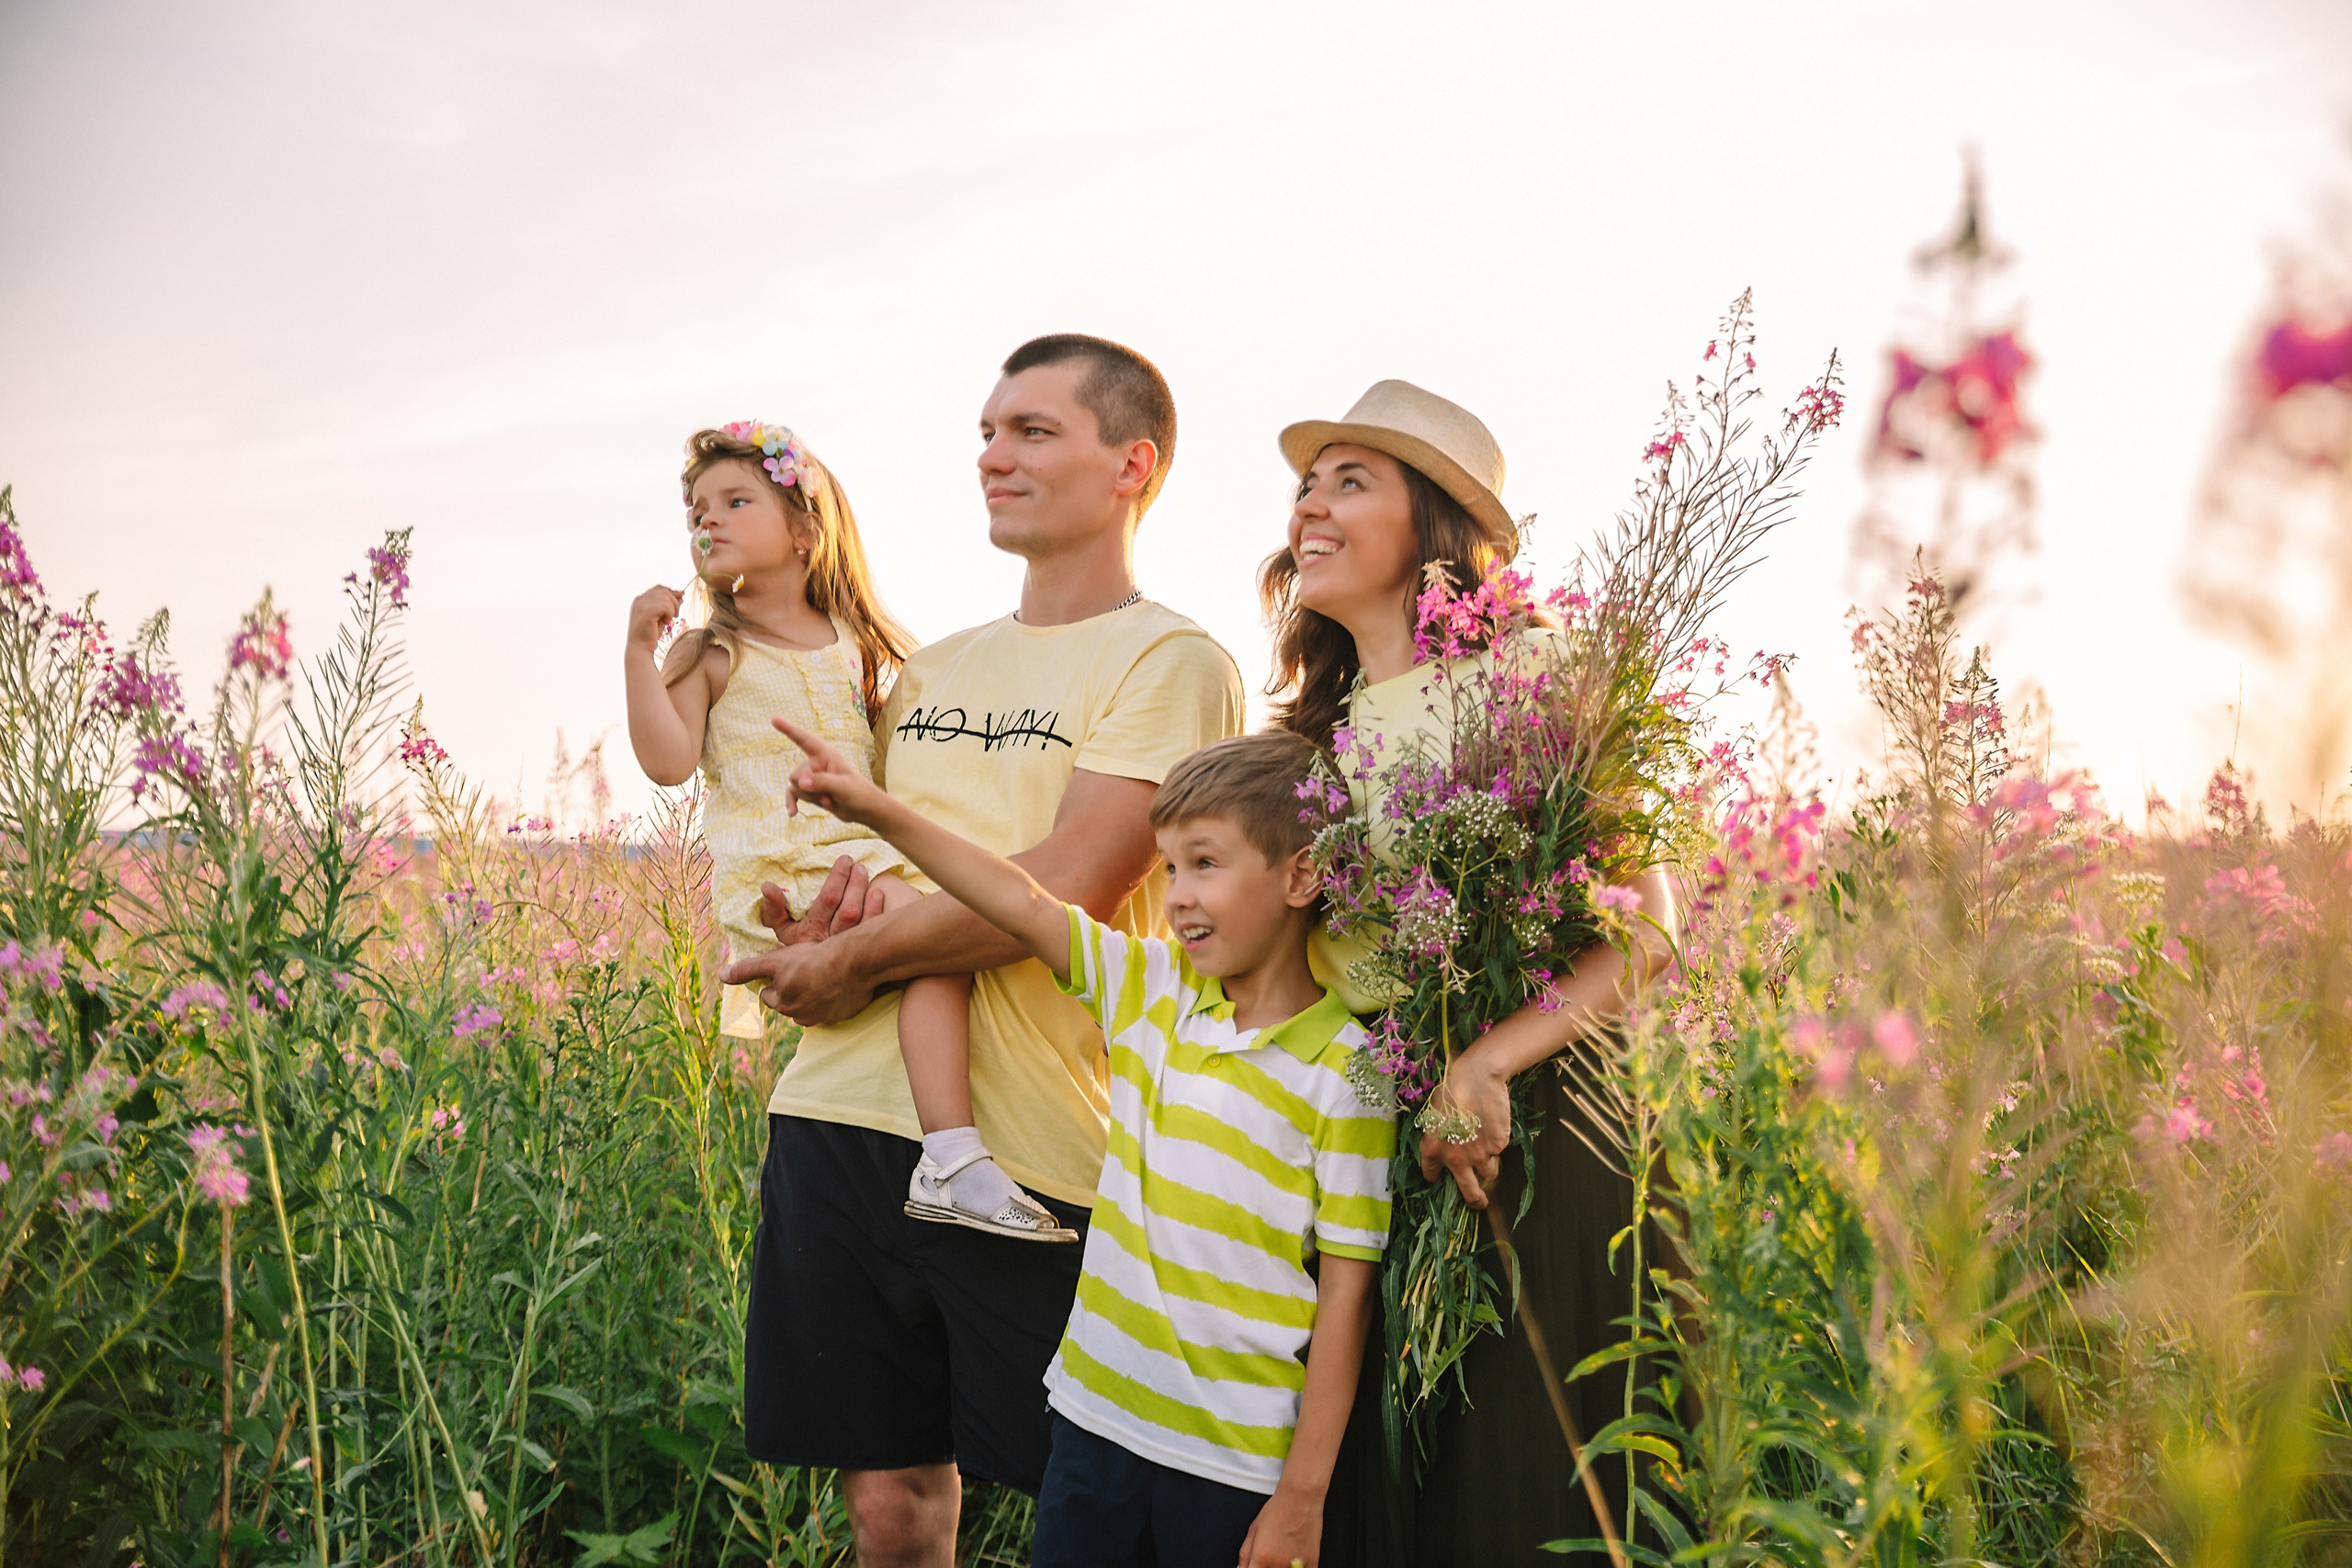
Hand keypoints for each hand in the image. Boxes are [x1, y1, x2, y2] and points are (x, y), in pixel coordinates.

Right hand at [627, 585, 682, 651]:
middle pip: (665, 591)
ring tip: (667, 620)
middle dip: (674, 602)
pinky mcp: (646, 611)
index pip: (660, 588)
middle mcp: (639, 599)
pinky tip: (665, 622)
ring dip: (672, 609)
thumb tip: (681, 593)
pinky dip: (669, 614)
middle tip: (674, 616)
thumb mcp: (661, 616)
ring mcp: (641, 604)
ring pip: (666, 597)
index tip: (676, 607)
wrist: (640, 649)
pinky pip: (665, 606)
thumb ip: (669, 604)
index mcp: (641, 599)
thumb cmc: (651, 634)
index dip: (672, 594)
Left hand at [717, 938, 878, 1026]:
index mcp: (783, 1003)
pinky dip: (833, 1001)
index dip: (775, 980)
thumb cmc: (812, 958)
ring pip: (811, 1009)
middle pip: (790, 1004)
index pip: (769, 995)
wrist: (854, 962)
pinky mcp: (844, 1014)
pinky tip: (838, 984)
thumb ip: (747, 970)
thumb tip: (722, 976)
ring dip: (813, 998)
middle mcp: (801, 1015)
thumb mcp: (775, 960)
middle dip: (793, 991)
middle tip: (804, 971)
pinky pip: (834, 1010)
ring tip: (822, 977)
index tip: (785, 969)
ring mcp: (824, 1017)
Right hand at [754, 861, 881, 947]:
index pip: (827, 901)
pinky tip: (877, 893)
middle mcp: (830, 941)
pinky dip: (875, 912)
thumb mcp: (776, 924)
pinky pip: (870, 931)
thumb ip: (773, 906)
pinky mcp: (859, 950)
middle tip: (858, 866)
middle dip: (855, 884)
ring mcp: (846, 947)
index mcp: (810, 932)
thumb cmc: (789, 939)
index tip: (844, 860)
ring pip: (861, 920)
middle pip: (848, 910)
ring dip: (865, 895)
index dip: (838, 879)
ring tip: (865, 873)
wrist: (800, 969)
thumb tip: (767, 886)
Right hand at [774, 717, 886, 823]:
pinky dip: (792, 803)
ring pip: (795, 787)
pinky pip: (792, 795)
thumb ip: (822, 782)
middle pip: (796, 774)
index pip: (804, 739)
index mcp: (826, 754)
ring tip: (830, 799)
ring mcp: (811, 777)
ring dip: (811, 798)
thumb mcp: (843, 787)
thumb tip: (800, 783)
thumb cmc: (859, 793)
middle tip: (832, 794)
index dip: (788, 729)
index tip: (773, 718)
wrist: (863, 810)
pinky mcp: (809, 790)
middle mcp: (815, 762)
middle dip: (810, 789)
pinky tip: (793, 813)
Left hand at [1237, 1485, 1320, 1567]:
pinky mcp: (1312, 1562)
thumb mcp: (1253, 1529)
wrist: (1301, 1497)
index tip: (1254, 1565)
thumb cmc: (1278, 1509)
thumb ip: (1245, 1554)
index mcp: (1261, 1557)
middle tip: (1270, 1554)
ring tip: (1283, 1552)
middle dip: (1265, 1567)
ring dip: (1282, 1567)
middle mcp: (1278, 1563)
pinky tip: (1295, 1558)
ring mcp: (1297, 1565)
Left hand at [1418, 1046, 1511, 1208]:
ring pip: (1489, 1174)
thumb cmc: (1451, 1088)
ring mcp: (1479, 1155)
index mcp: (1433, 1149)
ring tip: (1488, 1153)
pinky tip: (1493, 1127)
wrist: (1476, 1077)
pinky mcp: (1497, 1146)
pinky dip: (1497, 1145)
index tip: (1438, 1179)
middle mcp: (1455, 1158)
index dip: (1435, 1177)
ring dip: (1489, 1169)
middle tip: (1478, 1203)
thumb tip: (1448, 1145)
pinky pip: (1499, 1152)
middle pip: (1469, 1191)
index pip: (1431, 1174)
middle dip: (1475, 1201)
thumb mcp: (1433, 1114)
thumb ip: (1439, 1136)